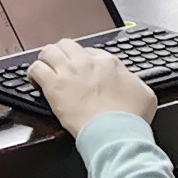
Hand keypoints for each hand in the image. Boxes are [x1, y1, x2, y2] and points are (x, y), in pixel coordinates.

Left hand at [30, 39, 155, 131]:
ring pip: (49, 51)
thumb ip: (133, 81)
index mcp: (108, 63)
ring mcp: (69, 72)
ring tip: (45, 68)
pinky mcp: (54, 85)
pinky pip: (36, 68)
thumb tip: (128, 80)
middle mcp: (87, 62)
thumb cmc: (129, 118)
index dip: (84, 61)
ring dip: (46, 59)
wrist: (115, 132)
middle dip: (63, 54)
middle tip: (60, 65)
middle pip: (68, 45)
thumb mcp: (144, 93)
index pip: (90, 52)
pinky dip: (33, 73)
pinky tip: (34, 80)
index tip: (82, 70)